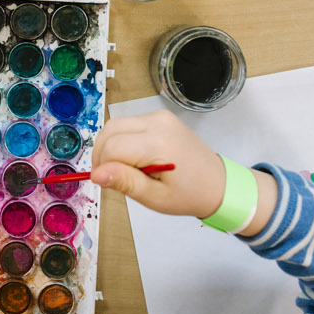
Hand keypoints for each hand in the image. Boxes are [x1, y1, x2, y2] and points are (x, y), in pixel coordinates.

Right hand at [90, 109, 224, 219]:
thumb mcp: (154, 197)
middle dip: (103, 155)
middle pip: (110, 131)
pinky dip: (123, 141)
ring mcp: (160, 116)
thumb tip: (96, 174)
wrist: (217, 184)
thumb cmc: (188, 194)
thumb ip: (124, 182)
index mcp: (158, 143)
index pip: (111, 148)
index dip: (102, 167)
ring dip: (112, 147)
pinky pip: (128, 124)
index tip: (108, 184)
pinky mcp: (160, 117)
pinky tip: (135, 159)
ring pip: (116, 125)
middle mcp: (158, 122)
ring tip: (125, 169)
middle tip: (112, 177)